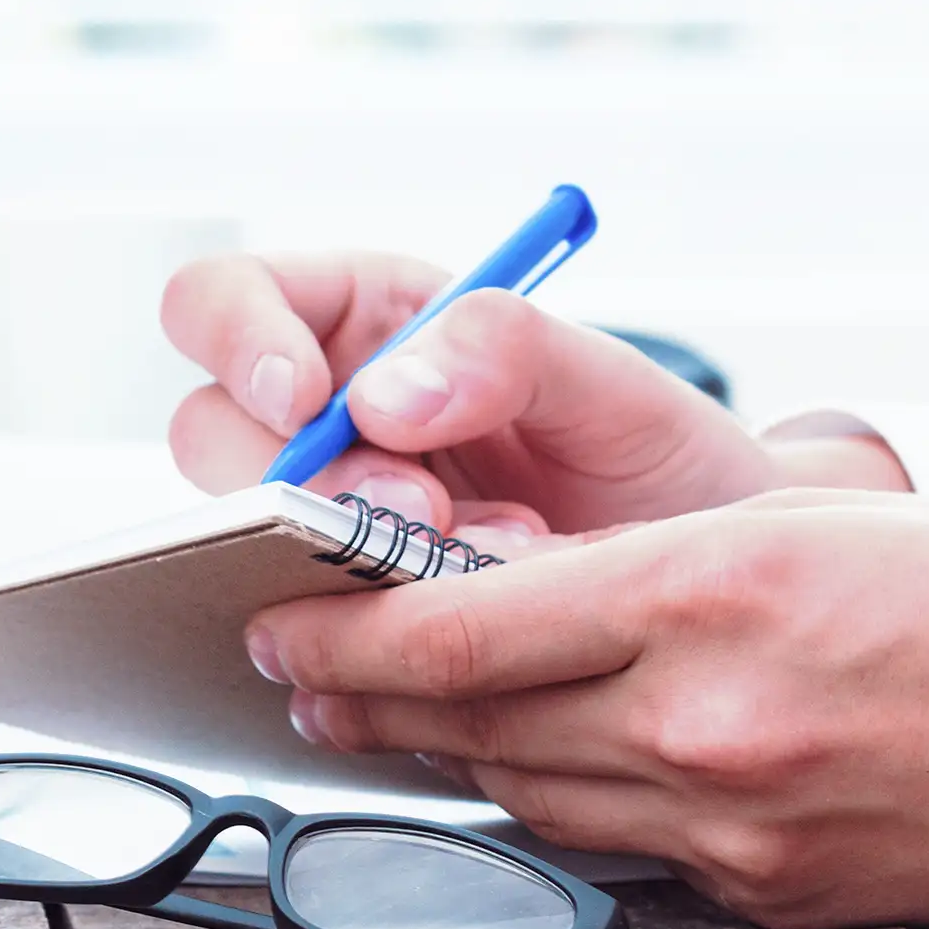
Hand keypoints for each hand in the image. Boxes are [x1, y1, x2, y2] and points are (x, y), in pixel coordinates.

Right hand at [160, 251, 908, 546]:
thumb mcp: (613, 385)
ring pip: (247, 534)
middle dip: (304, 482)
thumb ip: (507, 354)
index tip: (302, 398)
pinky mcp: (343, 611)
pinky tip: (453, 617)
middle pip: (215, 433)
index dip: (236, 341)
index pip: (226, 299)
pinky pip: (301, 619)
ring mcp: (327, 520)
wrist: (714, 593)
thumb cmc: (661, 469)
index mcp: (368, 323)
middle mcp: (326, 418)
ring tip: (472, 562)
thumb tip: (385, 389)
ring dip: (345, 560)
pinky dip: (369, 628)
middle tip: (413, 515)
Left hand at [245, 491, 928, 928]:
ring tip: (373, 720)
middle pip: (467, 719)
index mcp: (712, 587)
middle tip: (292, 672)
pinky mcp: (769, 891)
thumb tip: (491, 595)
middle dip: (358, 696)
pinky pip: (613, 848)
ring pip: (523, 791)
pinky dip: (551, 804)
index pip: (458, 624)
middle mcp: (708, 715)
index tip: (275, 621)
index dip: (341, 629)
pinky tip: (520, 773)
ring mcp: (738, 819)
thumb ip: (640, 563)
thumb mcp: (811, 518)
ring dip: (435, 756)